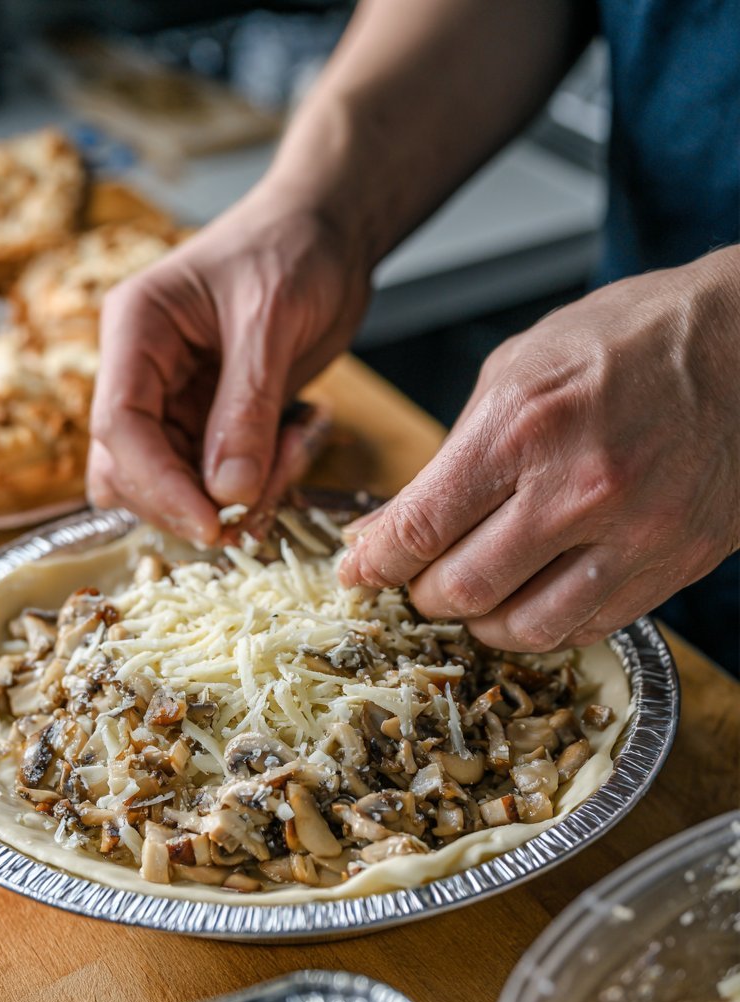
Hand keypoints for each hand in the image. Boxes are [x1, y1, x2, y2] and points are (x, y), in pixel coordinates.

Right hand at [88, 189, 369, 542]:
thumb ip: (248, 405)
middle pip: (132, 469)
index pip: (120, 425)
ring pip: (174, 485)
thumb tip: (228, 491)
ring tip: (292, 451)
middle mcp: (142, 371)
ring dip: (231, 496)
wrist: (329, 232)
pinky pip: (217, 479)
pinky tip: (297, 441)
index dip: (158, 485)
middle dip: (194, 498)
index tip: (209, 523)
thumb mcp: (272, 319)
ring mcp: (173, 401)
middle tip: (263, 500)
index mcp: (136, 329)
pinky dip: (258, 482)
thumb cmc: (294, 247)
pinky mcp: (209, 422)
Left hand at [340, 248, 739, 649]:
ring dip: (481, 623)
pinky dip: (545, 625)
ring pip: (524, 628)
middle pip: (463, 590)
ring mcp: (633, 535)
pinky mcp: (674, 565)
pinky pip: (587, 627)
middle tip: (420, 579)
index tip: (361, 569)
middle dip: (424, 593)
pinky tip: (532, 598)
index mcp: (524, 427)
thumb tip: (395, 525)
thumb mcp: (520, 368)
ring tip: (475, 596)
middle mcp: (577, 490)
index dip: (377, 562)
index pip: (420, 528)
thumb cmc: (631, 340)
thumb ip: (454, 453)